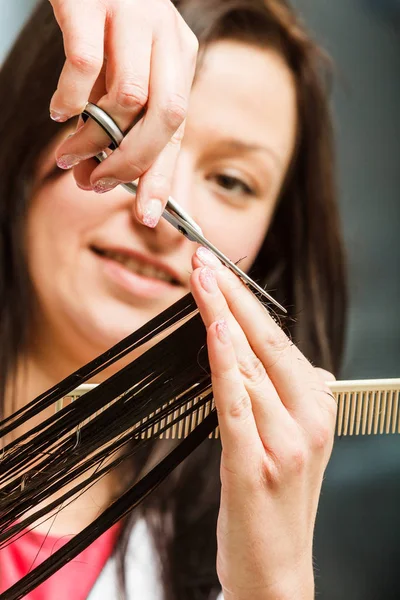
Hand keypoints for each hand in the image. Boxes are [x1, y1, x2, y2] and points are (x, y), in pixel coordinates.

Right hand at [48, 0, 197, 225]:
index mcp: (179, 57)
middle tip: (97, 182)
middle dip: (131, 162)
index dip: (162, 176)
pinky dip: (69, 99)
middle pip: (166, 117)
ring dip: (95, 138)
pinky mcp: (92, 2)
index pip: (179, 129)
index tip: (147, 215)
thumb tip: (100, 175)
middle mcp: (166, 36)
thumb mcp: (124, 72)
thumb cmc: (101, 27)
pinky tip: (59, 109)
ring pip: (128, 97)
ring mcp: (133, 15)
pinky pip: (84, 66)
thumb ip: (120, 120)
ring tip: (71, 150)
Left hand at [190, 247, 336, 599]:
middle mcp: (307, 419)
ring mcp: (284, 443)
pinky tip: (215, 336)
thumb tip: (288, 365)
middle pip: (266, 344)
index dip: (246, 302)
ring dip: (223, 320)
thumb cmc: (276, 506)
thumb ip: (288, 400)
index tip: (220, 272)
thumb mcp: (293, 444)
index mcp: (316, 408)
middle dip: (232, 296)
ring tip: (201, 284)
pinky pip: (238, 406)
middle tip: (205, 261)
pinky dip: (226, 367)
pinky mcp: (255, 466)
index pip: (278, 341)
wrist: (276, 571)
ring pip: (251, 367)